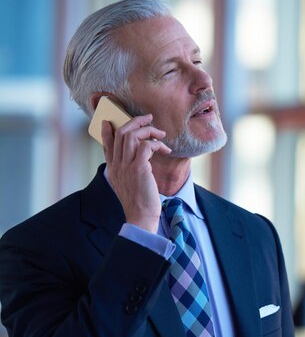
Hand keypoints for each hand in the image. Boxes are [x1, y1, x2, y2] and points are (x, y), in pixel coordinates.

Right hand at [101, 114, 170, 232]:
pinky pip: (146, 146)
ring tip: (160, 134)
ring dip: (148, 130)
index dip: (107, 131)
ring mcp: (126, 166)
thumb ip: (129, 170)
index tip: (108, 121)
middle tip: (148, 119)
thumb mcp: (128, 185)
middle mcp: (117, 165)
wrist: (141, 217)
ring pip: (132, 135)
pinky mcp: (139, 168)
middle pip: (120, 133)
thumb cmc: (139, 203)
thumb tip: (141, 158)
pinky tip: (165, 149)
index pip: (106, 144)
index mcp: (113, 169)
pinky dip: (156, 143)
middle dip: (135, 122)